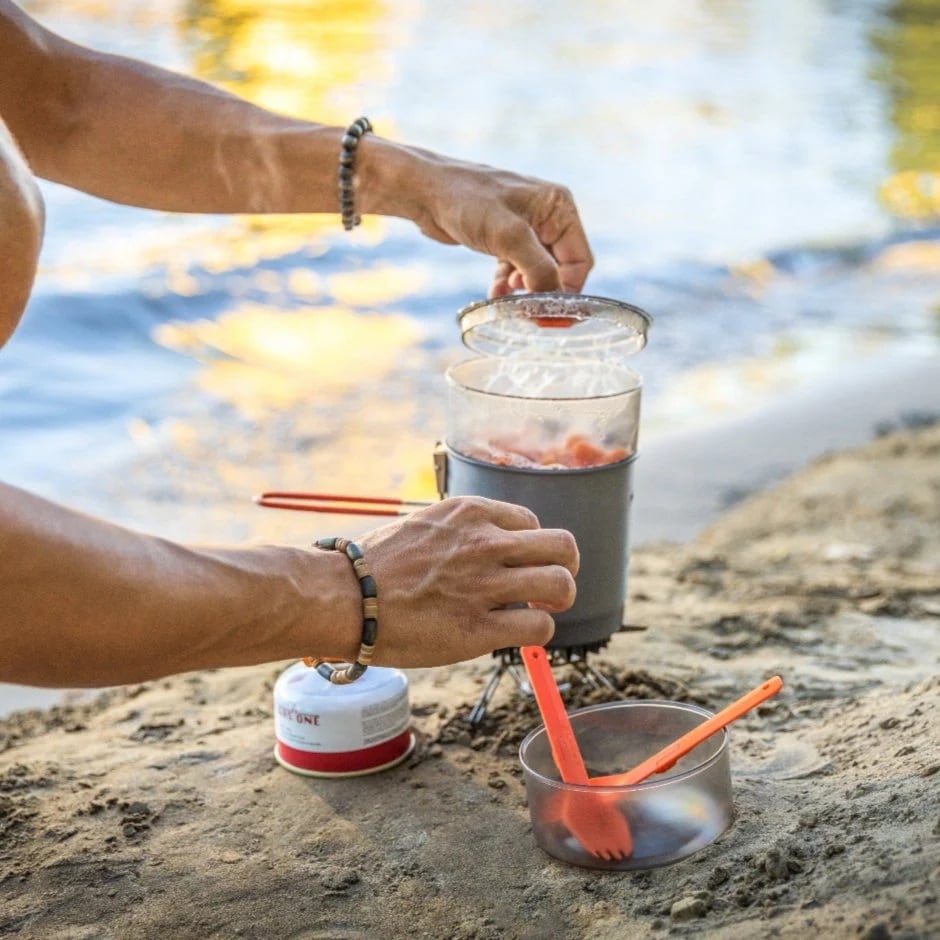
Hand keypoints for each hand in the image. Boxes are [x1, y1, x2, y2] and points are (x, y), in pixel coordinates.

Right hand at [358, 496, 578, 667]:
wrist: (344, 597)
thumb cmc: (375, 565)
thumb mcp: (425, 525)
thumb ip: (462, 531)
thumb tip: (491, 547)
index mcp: (471, 513)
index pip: (532, 523)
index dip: (532, 547)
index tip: (520, 564)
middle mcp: (485, 544)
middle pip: (563, 547)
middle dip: (565, 567)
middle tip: (550, 585)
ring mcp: (484, 586)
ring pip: (561, 585)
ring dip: (558, 601)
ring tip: (540, 610)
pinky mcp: (478, 629)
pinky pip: (538, 627)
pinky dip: (537, 632)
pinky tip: (517, 634)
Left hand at [419, 157, 593, 298]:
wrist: (425, 191)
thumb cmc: (466, 201)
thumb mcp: (508, 235)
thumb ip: (537, 268)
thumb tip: (553, 300)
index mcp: (558, 207)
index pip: (579, 259)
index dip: (568, 290)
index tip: (551, 315)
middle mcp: (547, 215)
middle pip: (559, 268)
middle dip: (544, 291)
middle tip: (528, 314)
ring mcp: (526, 226)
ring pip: (536, 271)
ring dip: (524, 291)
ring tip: (509, 302)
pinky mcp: (504, 237)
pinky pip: (516, 269)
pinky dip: (507, 285)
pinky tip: (495, 294)